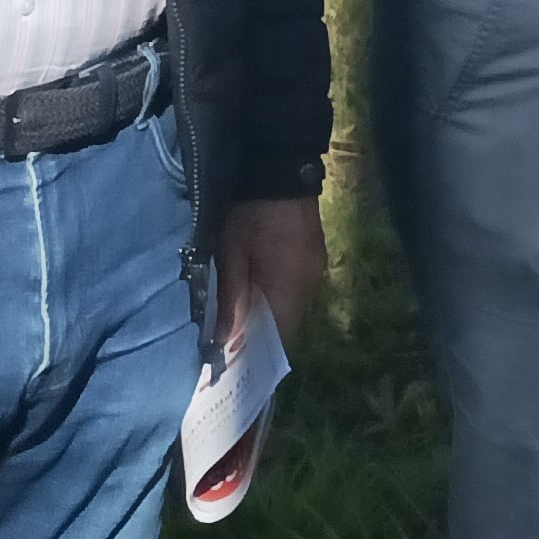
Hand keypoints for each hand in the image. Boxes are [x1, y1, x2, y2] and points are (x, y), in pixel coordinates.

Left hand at [216, 197, 325, 356]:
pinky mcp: (311, 258)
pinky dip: (272, 302)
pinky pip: (292, 292)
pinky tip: (253, 300)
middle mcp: (309, 285)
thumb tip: (224, 342)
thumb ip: (229, 299)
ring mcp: (314, 270)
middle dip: (257, 342)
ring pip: (288, 310)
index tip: (231, 372)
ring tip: (235, 331)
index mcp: (290, 286)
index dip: (254, 358)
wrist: (279, 167)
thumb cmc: (250, 212)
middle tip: (226, 355)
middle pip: (284, 327)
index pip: (276, 338)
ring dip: (264, 321)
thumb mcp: (231, 254)